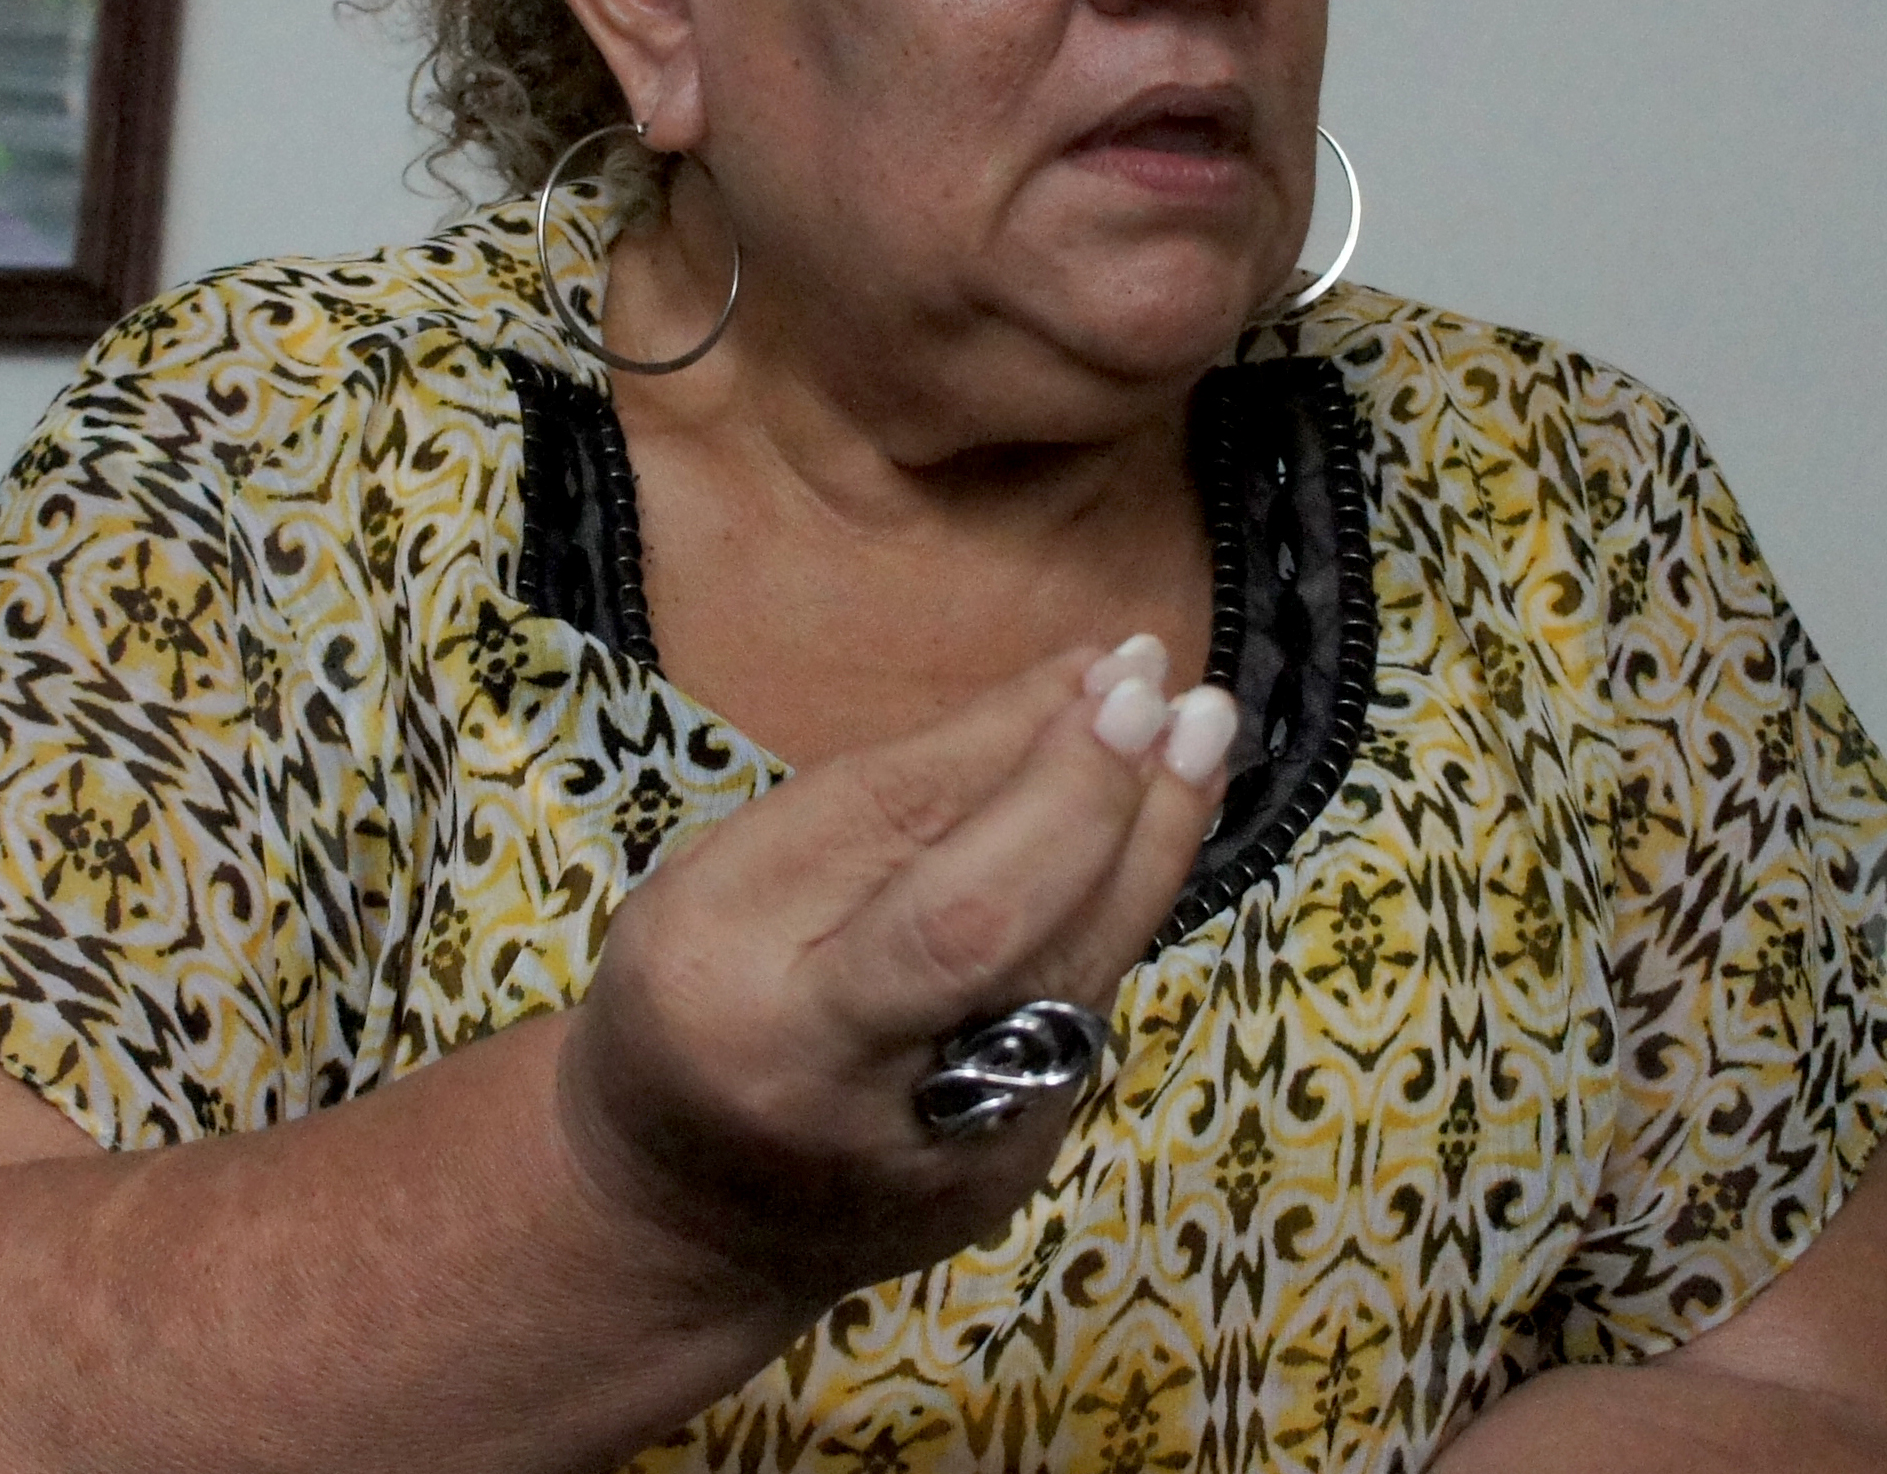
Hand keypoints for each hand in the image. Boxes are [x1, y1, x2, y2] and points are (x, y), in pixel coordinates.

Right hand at [553, 637, 1231, 1311]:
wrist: (684, 1222)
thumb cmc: (699, 998)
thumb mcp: (733, 875)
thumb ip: (887, 799)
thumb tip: (1063, 689)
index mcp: (726, 984)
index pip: (886, 842)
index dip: (1005, 747)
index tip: (1098, 664)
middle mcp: (834, 1082)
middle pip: (987, 930)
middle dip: (1093, 798)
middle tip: (1170, 695)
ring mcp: (934, 1151)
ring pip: (1070, 975)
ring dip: (1153, 842)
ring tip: (1202, 732)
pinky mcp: (1007, 1180)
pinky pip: (1080, 1018)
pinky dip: (1124, 913)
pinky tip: (1158, 830)